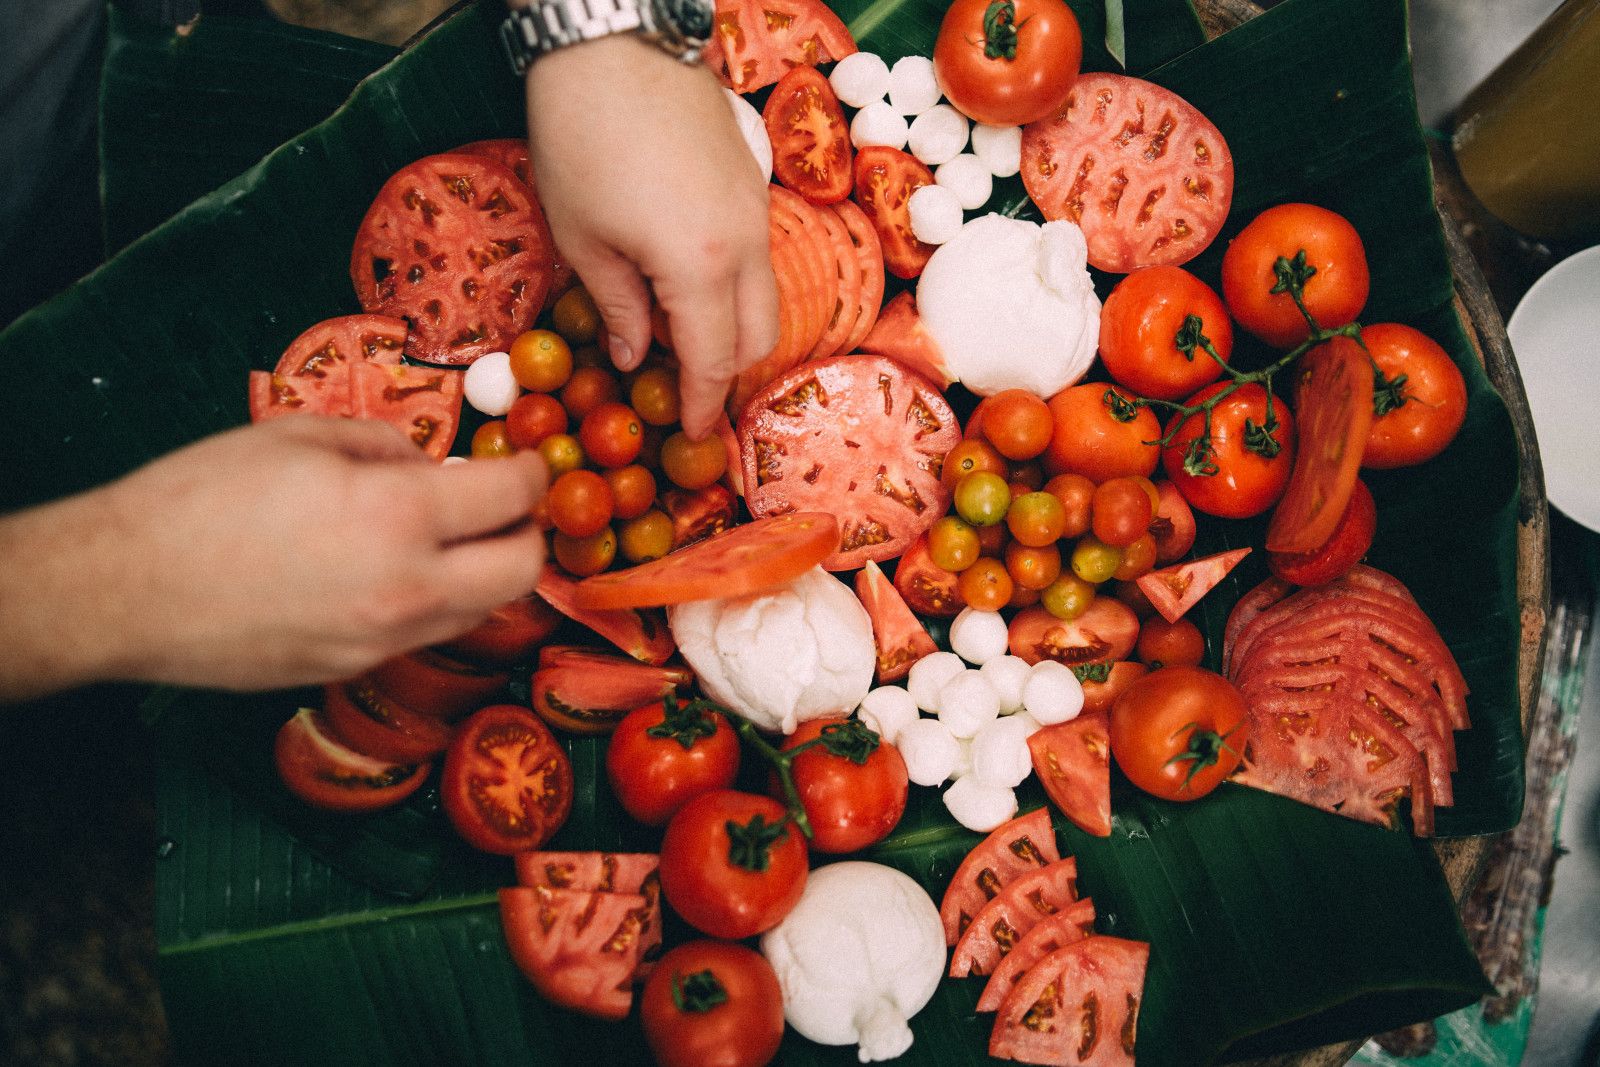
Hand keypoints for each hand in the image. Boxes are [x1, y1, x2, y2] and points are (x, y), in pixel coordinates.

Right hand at [0, 418, 547, 700]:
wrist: (125, 590)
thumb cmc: (203, 498)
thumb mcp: (303, 438)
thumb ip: (387, 449)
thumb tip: (433, 466)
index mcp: (400, 516)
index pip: (512, 498)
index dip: (531, 472)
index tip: (527, 462)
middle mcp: (409, 589)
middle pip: (522, 571)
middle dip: (529, 532)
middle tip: (508, 505)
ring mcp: (385, 640)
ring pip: (481, 612)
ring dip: (487, 573)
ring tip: (456, 537)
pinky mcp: (356, 669)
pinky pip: (426, 634)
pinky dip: (437, 601)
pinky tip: (400, 572)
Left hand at [526, 37, 778, 437]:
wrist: (614, 43)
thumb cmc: (582, 141)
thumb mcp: (582, 238)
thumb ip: (617, 308)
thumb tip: (632, 357)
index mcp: (701, 269)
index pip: (713, 362)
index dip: (700, 406)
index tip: (688, 436)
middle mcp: (746, 246)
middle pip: (759, 338)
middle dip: (726, 375)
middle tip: (682, 391)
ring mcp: (757, 211)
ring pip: (765, 297)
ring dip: (731, 329)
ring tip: (675, 335)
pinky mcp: (752, 184)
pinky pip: (756, 257)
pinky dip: (731, 287)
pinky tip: (682, 280)